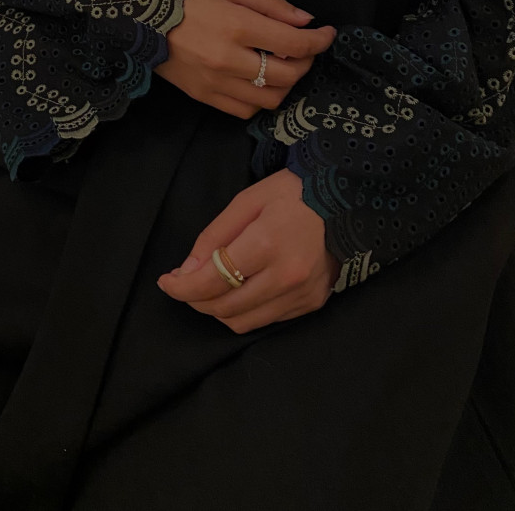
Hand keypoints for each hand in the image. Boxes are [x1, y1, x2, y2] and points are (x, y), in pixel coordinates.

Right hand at [154, 0, 336, 117]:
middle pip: (287, 76)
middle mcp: (228, 59)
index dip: (319, 41)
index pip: (294, 45)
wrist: (140, 17)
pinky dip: (260, 99)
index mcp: (237, 26)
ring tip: (283, 67)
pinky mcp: (204, 96)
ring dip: (285, 84)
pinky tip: (258, 83)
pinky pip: (245, 110)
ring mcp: (215, 82)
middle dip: (306, 62)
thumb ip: (270, 3)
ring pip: (269, 98)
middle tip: (304, 50)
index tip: (326, 34)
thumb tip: (305, 21)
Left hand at [156, 168, 340, 333]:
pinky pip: (267, 319)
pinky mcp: (312, 304)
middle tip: (184, 283)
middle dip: (195, 299)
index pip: (212, 281)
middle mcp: (286, 278)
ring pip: (244, 322)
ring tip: (208, 288)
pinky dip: (245, 310)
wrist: (348, 200)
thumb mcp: (246, 201)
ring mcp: (302, 295)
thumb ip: (214, 237)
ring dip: (218, 310)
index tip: (166, 282)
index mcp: (266, 245)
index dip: (182, 287)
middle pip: (225, 308)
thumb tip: (187, 271)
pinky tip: (240, 289)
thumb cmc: (293, 193)